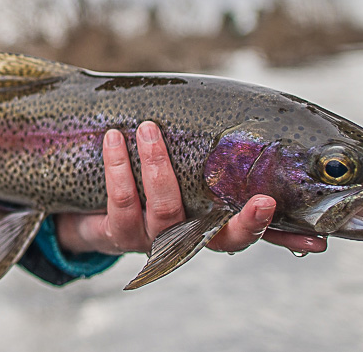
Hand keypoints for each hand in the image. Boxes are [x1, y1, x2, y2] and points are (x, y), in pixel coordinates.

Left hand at [54, 121, 327, 256]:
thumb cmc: (148, 186)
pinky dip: (117, 167)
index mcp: (207, 227)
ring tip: (147, 128)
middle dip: (224, 209)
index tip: (269, 202)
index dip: (257, 224)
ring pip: (163, 210)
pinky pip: (121, 202)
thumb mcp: (180, 177)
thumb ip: (207, 160)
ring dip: (156, 165)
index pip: (242, 234)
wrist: (93, 214)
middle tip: (236, 179)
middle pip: (213, 234)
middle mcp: (184, 239)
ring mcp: (152, 241)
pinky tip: (113, 139)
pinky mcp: (118, 234)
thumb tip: (246, 121)